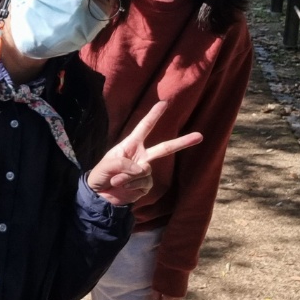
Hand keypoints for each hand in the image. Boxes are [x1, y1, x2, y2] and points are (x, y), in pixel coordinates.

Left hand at [85, 100, 202, 206]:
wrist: (99, 196)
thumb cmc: (100, 175)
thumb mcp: (107, 165)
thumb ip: (124, 164)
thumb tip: (143, 170)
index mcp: (130, 145)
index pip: (144, 127)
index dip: (153, 115)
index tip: (164, 103)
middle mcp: (141, 156)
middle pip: (165, 148)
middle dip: (182, 142)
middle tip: (200, 136)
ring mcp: (144, 171)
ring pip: (146, 170)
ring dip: (128, 177)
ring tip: (116, 181)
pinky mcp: (145, 185)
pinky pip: (144, 183)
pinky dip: (132, 186)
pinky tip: (123, 188)